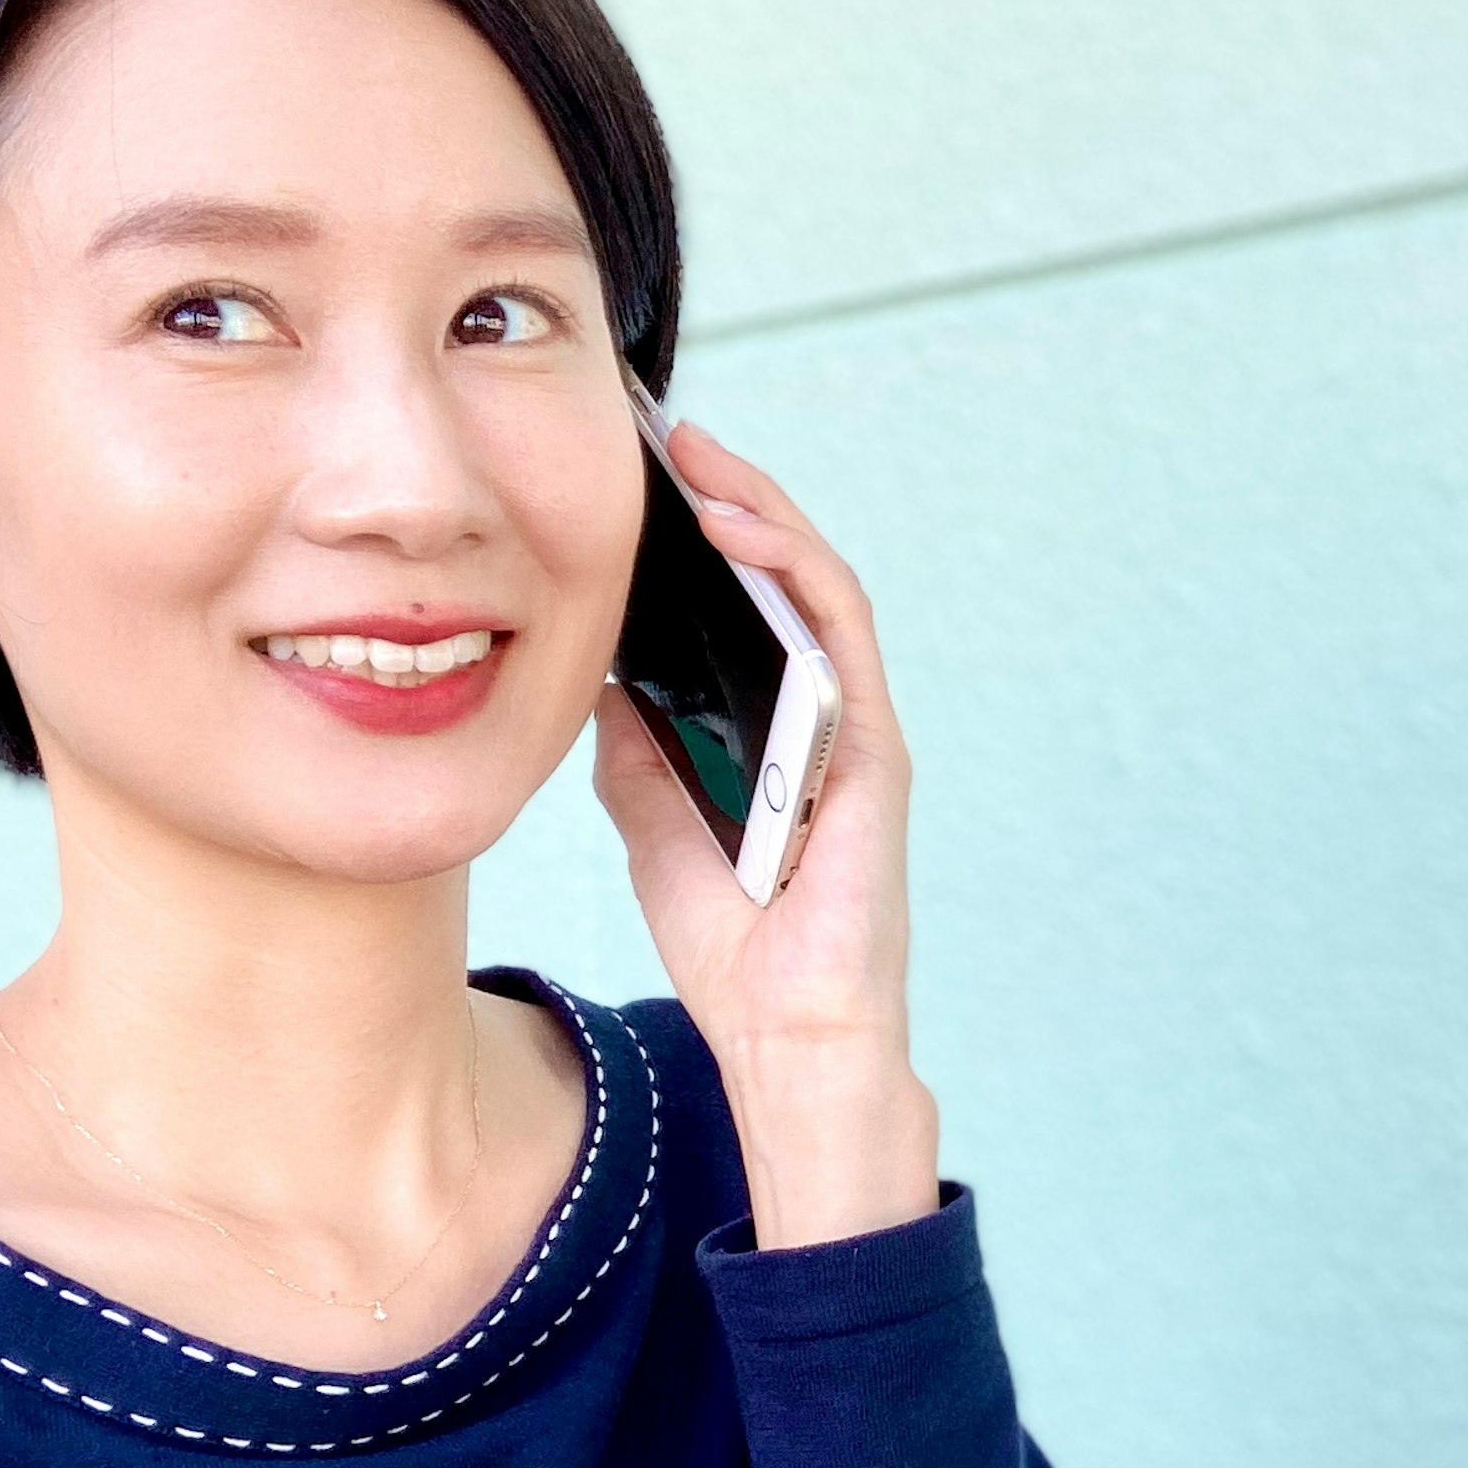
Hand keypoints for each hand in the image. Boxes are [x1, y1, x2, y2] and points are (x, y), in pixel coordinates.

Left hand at [592, 422, 942, 1248]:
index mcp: (778, 726)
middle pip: (787, 576)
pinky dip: (793, 568)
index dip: (705, 535)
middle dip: (730, 496)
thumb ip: (635, 740)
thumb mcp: (649, 817)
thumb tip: (593, 659)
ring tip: (699, 458)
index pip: (749, 605)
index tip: (642, 477)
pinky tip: (739, 528)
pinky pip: (840, 632)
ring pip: (820, 584)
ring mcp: (859, 725)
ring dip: (763, 509)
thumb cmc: (734, 943)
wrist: (784, 1030)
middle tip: (667, 436)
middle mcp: (828, 712)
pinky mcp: (874, 746)